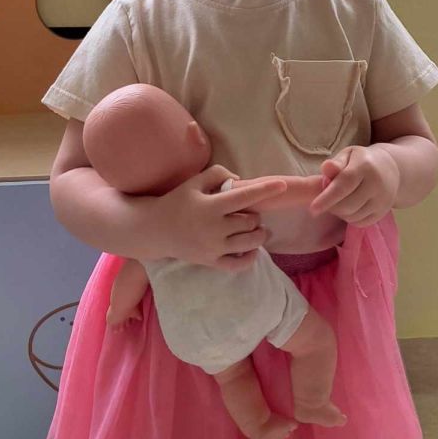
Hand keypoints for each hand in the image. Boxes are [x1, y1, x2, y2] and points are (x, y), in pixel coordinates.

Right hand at [152, 165, 286, 272]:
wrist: (154, 230)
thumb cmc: (176, 202)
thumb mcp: (193, 182)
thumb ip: (218, 174)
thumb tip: (240, 181)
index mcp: (211, 206)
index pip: (245, 197)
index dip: (266, 190)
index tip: (283, 185)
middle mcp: (214, 228)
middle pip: (250, 222)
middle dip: (255, 216)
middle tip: (249, 213)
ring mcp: (213, 248)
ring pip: (249, 243)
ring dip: (258, 234)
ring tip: (257, 229)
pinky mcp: (211, 262)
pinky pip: (238, 264)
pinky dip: (250, 257)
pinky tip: (253, 249)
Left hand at [308, 144, 400, 227]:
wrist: (391, 169)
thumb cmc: (361, 161)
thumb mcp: (348, 155)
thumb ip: (336, 163)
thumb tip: (326, 167)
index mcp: (365, 166)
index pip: (344, 184)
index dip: (327, 198)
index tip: (313, 208)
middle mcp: (377, 184)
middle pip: (348, 205)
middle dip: (331, 206)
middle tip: (325, 201)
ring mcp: (382, 200)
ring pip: (353, 216)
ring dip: (340, 213)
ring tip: (338, 202)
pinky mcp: (383, 212)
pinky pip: (361, 223)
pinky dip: (350, 219)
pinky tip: (349, 207)